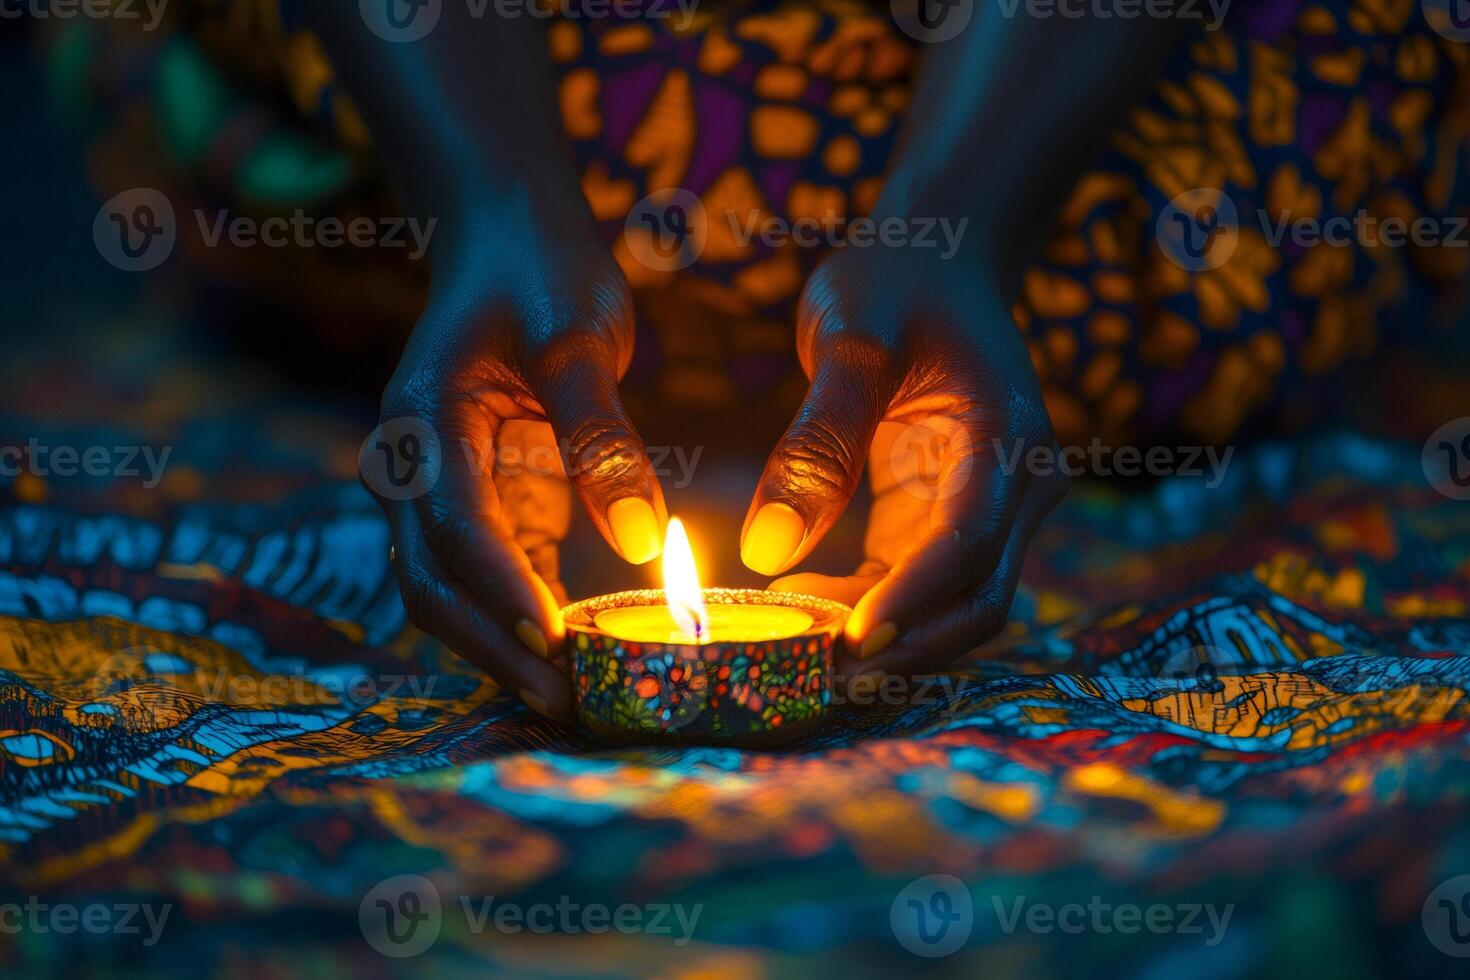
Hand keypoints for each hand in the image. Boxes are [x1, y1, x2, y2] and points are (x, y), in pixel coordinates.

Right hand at [365, 206, 665, 720]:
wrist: (505, 238)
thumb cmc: (543, 272)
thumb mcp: (579, 336)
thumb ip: (602, 434)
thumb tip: (636, 538)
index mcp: (424, 418)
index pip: (458, 526)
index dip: (503, 593)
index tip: (556, 647)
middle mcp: (411, 463)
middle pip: (431, 582)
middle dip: (494, 647)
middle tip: (568, 702)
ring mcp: (435, 488)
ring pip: (448, 591)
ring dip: (501, 646)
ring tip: (574, 697)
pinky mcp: (474, 500)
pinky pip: (486, 574)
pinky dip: (520, 616)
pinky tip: (574, 652)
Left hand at [742, 244, 1066, 678]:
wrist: (933, 262)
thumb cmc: (894, 284)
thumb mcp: (849, 339)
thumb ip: (817, 439)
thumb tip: (765, 551)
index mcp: (1008, 437)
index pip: (969, 542)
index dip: (912, 600)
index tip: (848, 644)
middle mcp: (1017, 486)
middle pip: (978, 598)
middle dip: (903, 645)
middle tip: (814, 677)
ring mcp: (988, 508)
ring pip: (951, 606)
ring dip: (884, 638)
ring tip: (795, 652)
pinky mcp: (945, 519)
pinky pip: (915, 584)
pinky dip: (866, 606)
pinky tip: (798, 600)